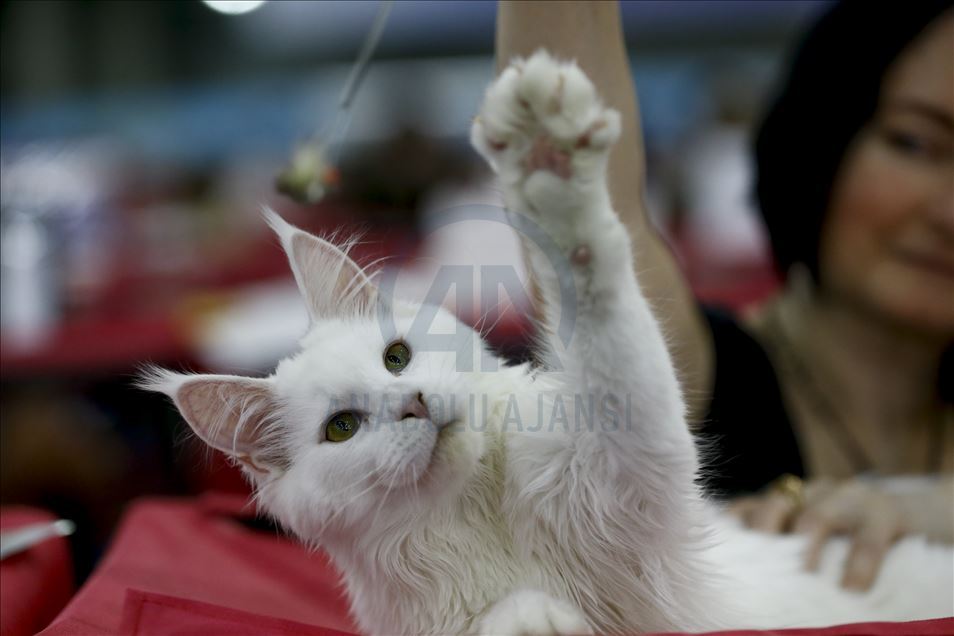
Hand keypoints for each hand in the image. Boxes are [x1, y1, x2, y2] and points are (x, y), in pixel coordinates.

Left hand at [730, 477, 906, 590]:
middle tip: (750, 571)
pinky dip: (858, 564)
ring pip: (816, 517)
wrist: (918, 516)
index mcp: (786, 501)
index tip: (715, 555)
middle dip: (760, 537)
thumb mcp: (814, 539)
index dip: (730, 529)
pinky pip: (868, 537)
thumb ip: (781, 549)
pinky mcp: (885, 510)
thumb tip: (744, 583)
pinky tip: (852, 589)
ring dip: (804, 548)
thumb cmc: (853, 537)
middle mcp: (809, 493)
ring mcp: (847, 497)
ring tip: (799, 580)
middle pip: (773, 506)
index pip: (746, 508)